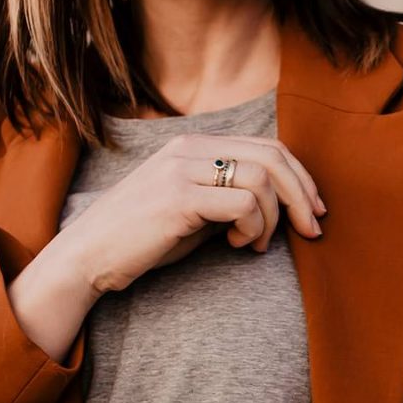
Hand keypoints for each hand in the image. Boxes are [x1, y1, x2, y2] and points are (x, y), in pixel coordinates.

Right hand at [7, 131, 325, 358]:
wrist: (88, 256)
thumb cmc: (140, 240)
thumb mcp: (192, 211)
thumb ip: (227, 199)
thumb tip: (277, 206)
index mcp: (193, 146)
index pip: (267, 146)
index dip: (300, 178)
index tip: (314, 211)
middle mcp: (189, 148)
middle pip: (273, 156)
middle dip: (303, 196)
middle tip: (312, 230)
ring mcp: (182, 170)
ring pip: (261, 180)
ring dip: (271, 220)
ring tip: (253, 245)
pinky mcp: (178, 198)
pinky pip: (243, 204)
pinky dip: (253, 228)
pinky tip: (237, 245)